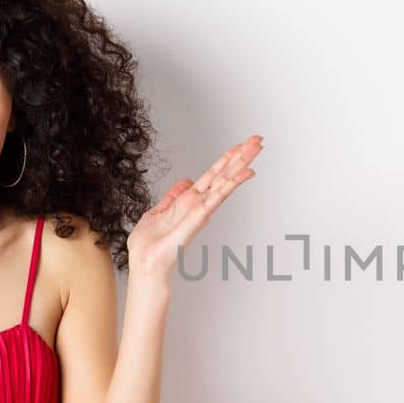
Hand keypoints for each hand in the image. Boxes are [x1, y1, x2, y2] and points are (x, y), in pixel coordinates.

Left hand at [126, 134, 262, 281]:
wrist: (145, 262)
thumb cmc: (149, 245)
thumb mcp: (158, 212)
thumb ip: (173, 197)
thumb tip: (184, 182)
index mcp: (190, 200)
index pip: (213, 175)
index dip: (226, 159)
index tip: (239, 145)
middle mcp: (200, 203)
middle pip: (225, 174)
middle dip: (241, 156)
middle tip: (258, 140)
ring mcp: (202, 209)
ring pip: (226, 180)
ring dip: (242, 163)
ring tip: (256, 147)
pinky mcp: (199, 216)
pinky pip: (218, 196)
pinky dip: (233, 183)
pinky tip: (245, 173)